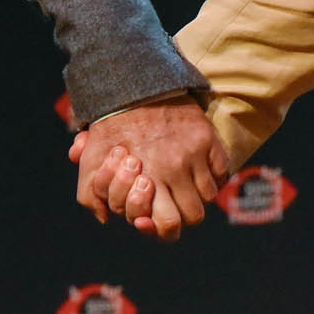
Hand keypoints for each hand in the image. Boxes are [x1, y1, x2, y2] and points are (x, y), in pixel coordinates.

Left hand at [68, 94, 228, 241]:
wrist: (132, 84)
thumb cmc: (109, 126)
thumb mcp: (91, 160)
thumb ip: (91, 195)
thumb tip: (107, 219)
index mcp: (145, 177)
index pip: (168, 226)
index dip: (161, 229)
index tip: (149, 218)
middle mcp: (174, 167)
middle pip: (193, 217)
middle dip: (180, 215)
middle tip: (168, 202)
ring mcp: (195, 152)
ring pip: (209, 196)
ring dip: (196, 195)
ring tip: (181, 184)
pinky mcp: (208, 137)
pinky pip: (222, 171)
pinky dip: (213, 175)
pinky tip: (196, 169)